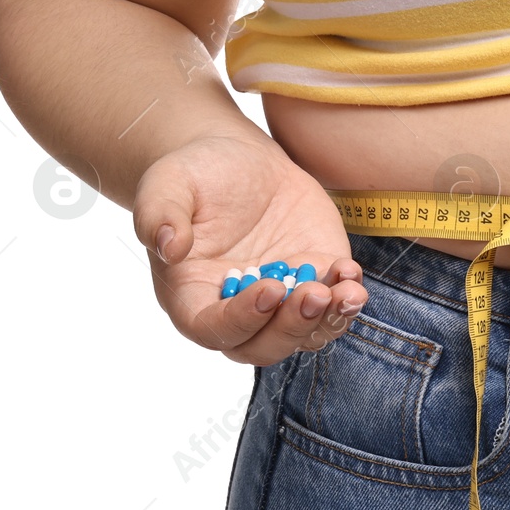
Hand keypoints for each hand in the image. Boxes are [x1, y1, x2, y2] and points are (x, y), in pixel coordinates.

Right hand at [132, 133, 368, 364]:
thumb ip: (159, 214)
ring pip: (306, 335)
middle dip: (292, 327)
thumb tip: (167, 246)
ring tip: (347, 291)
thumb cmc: (195, 175)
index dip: (243, 319)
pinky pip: (334, 308)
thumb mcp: (167, 184)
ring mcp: (281, 303)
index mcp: (193, 299)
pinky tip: (351, 274)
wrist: (240, 162)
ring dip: (329, 320)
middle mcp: (238, 311)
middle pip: (264, 346)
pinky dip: (347, 299)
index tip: (270, 289)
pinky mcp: (315, 284)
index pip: (215, 330)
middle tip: (314, 294)